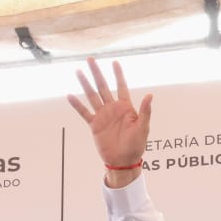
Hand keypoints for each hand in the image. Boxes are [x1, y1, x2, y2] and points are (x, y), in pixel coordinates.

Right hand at [68, 58, 151, 187]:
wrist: (123, 161)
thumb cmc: (136, 145)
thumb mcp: (143, 128)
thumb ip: (145, 111)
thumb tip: (150, 95)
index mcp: (126, 107)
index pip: (121, 86)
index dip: (118, 74)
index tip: (115, 62)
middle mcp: (112, 109)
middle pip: (103, 86)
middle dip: (97, 73)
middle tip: (90, 59)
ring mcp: (102, 116)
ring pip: (92, 96)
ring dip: (85, 84)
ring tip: (78, 71)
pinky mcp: (94, 125)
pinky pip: (84, 113)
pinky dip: (77, 105)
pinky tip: (70, 96)